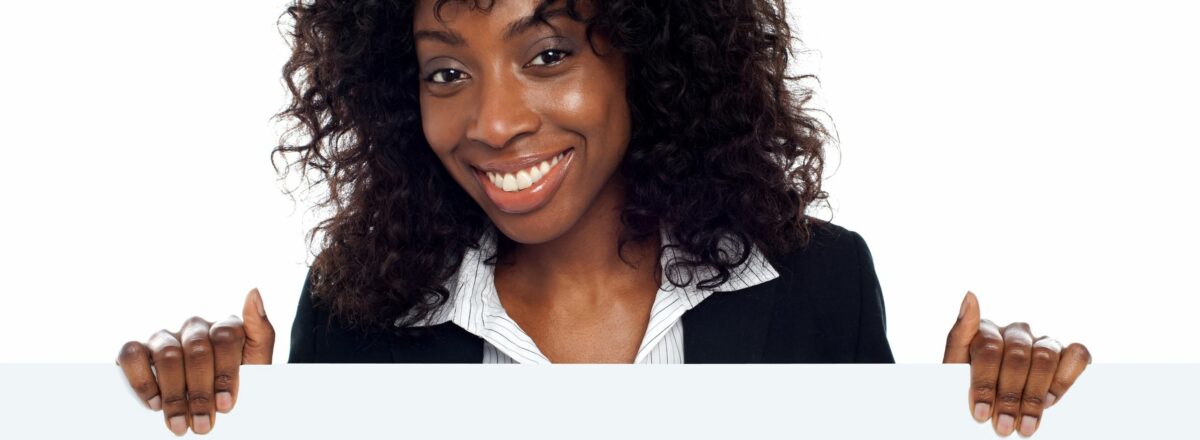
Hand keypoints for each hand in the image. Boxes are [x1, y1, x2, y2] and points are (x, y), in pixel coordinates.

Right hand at [116, 288, 274, 435]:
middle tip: (204, 424)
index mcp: (225, 326)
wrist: (213, 405)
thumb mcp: (257, 363)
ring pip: (167, 354)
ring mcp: (165, 336)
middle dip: (201, 392)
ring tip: (181, 424)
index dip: (226, 373)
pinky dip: (142, 381)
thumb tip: (253, 292)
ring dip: (174, 395)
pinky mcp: (139, 348)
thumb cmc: (238, 384)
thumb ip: (260, 331)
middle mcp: (195, 326)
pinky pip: (130, 354)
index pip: (225, 337)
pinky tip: (154, 405)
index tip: (226, 405)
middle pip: (197, 349)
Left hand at [943, 291, 1090, 436]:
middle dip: (1009, 396)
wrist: (988, 411)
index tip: (980, 413)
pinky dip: (1065, 379)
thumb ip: (959, 333)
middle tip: (1003, 426)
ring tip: (1026, 425)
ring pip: (1046, 356)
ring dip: (1035, 395)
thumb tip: (970, 295)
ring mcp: (1042, 341)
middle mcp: (1015, 332)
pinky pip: (1077, 355)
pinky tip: (1050, 402)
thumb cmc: (968, 388)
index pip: (989, 348)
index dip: (985, 383)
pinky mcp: (1066, 354)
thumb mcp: (954, 366)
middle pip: (1018, 356)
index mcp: (985, 330)